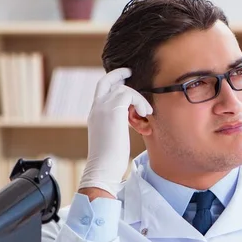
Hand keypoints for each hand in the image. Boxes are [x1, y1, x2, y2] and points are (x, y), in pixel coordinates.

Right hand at [78, 68, 152, 197]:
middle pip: (105, 81)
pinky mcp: (112, 112)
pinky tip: (146, 113)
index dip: (112, 83)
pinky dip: (140, 101)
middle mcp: (96, 108)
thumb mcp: (113, 137)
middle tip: (130, 72)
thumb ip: (117, 125)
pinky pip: (129, 94)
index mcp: (95, 115)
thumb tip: (131, 120)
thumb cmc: (109, 160)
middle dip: (118, 74)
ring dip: (138, 98)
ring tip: (146, 112)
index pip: (101, 91)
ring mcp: (102, 108)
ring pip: (122, 88)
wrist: (101, 169)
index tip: (124, 80)